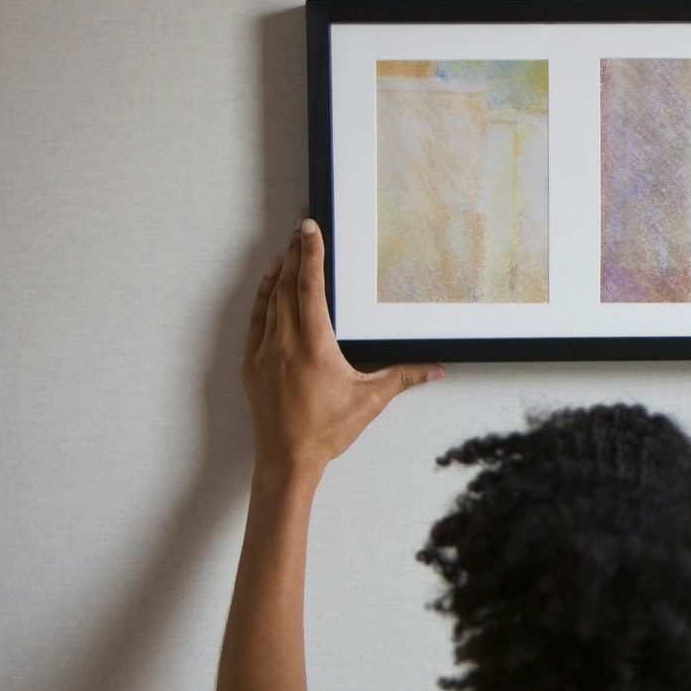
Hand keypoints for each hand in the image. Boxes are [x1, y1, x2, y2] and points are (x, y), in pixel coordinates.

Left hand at [242, 218, 444, 477]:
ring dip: (278, 273)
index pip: (311, 288)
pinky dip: (261, 299)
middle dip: (294, 255)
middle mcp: (285, 343)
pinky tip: (268, 288)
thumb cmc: (327, 431)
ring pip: (269, 301)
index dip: (311, 255)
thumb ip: (403, 377)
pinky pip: (255, 321)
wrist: (287, 459)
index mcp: (315, 346)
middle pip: (287, 286)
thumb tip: (437, 369)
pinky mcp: (253, 365)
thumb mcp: (370, 401)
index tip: (310, 230)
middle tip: (301, 231)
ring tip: (285, 252)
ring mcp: (265, 353)